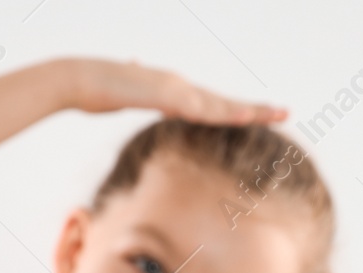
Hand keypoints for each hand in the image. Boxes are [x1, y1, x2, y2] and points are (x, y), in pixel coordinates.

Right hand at [60, 58, 286, 125]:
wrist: (76, 78)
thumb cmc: (95, 89)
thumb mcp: (122, 94)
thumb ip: (131, 83)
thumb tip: (136, 63)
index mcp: (173, 89)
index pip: (212, 103)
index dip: (238, 110)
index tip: (261, 115)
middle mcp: (178, 85)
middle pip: (223, 102)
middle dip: (256, 109)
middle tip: (286, 112)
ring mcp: (172, 87)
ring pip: (217, 104)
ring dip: (247, 111)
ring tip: (275, 114)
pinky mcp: (161, 94)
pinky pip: (195, 107)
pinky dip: (218, 113)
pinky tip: (238, 117)